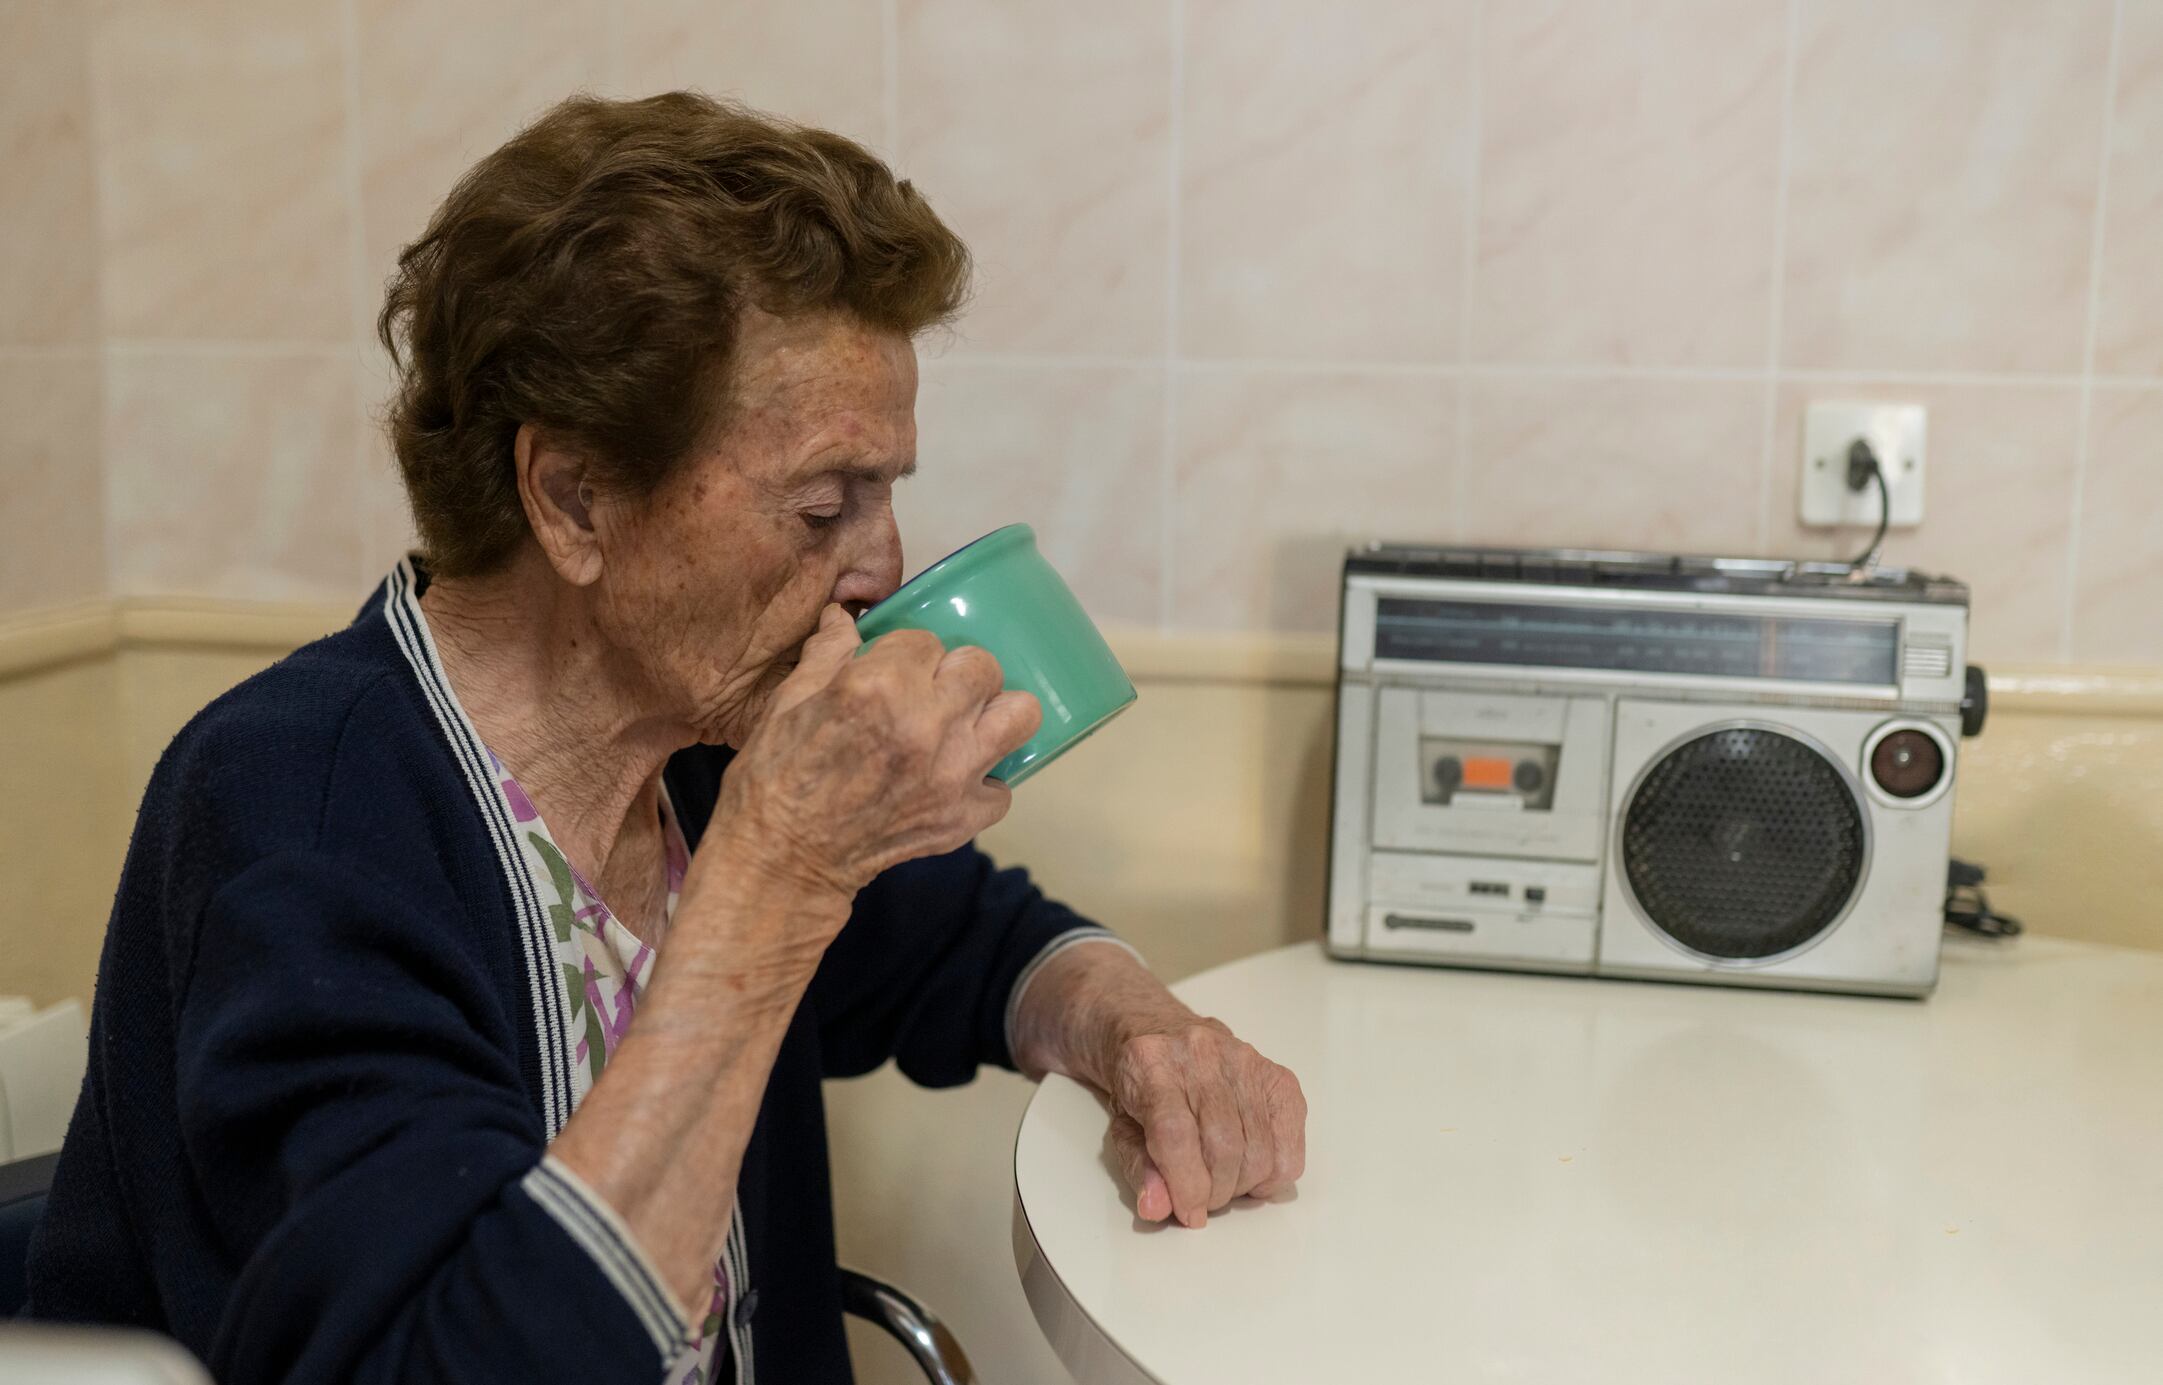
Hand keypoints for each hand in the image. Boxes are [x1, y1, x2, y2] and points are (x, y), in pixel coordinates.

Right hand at [711, 605, 1040, 905]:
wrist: (783, 859)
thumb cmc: (776, 777)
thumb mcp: (788, 701)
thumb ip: (828, 652)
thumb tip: (844, 617)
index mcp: (879, 687)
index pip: (926, 640)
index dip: (906, 655)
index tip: (892, 672)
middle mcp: (927, 725)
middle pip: (983, 668)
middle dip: (957, 675)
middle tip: (933, 693)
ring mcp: (952, 774)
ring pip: (1020, 716)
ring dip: (994, 716)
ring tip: (965, 726)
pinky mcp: (963, 818)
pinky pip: (1003, 788)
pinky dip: (982, 784)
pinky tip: (950, 781)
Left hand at [1104, 1015, 1306, 1227]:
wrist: (1164, 1036)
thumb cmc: (1142, 1087)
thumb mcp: (1123, 1127)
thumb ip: (1139, 1169)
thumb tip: (1157, 1207)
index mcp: (1152, 1064)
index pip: (1176, 1133)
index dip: (1186, 1184)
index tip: (1189, 1214)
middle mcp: (1202, 1054)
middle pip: (1223, 1146)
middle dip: (1215, 1192)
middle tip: (1203, 1200)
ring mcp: (1246, 1061)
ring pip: (1259, 1150)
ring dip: (1242, 1186)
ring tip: (1222, 1183)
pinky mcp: (1278, 1076)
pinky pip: (1290, 1142)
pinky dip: (1274, 1174)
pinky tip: (1252, 1172)